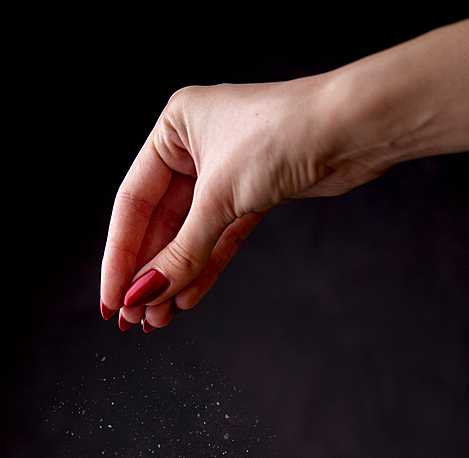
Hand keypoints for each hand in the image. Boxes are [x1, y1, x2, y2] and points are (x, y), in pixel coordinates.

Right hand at [100, 76, 383, 331]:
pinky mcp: (253, 195)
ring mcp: (224, 173)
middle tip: (134, 317)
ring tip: (158, 318)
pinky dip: (204, 269)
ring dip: (174, 278)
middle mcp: (195, 148)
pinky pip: (217, 239)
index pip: (132, 203)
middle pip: (158, 224)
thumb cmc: (287, 135)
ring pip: (188, 237)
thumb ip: (182, 252)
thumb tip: (148, 293)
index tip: (113, 298)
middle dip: (148, 274)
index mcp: (174, 129)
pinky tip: (187, 298)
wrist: (355, 130)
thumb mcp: (221, 198)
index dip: (120, 256)